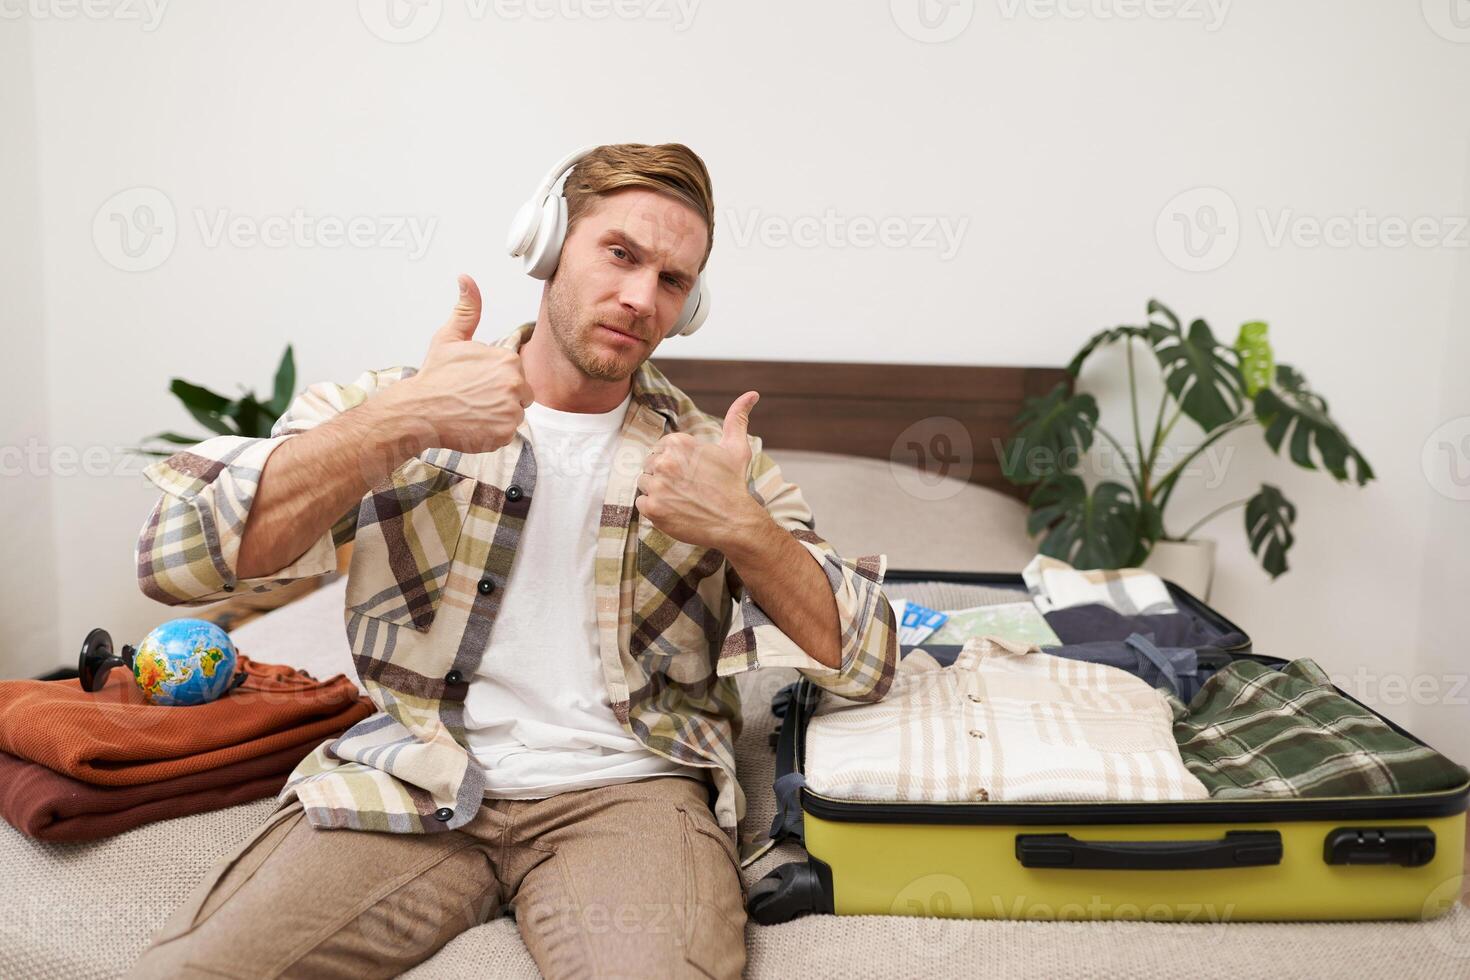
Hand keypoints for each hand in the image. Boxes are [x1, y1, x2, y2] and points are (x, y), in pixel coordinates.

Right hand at [385, 275, 534, 454]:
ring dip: (497, 415)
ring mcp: (511, 412)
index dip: (495, 379)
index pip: (515, 374)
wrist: (418, 411)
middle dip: (501, 397)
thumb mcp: (449, 338)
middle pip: (520, 395)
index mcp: (508, 361)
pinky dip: (492, 433)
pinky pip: (506, 434)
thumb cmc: (434, 377)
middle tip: (473, 397)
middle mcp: (515, 385)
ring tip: (472, 411)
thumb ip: (467, 310)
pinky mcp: (505, 434)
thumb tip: (466, 279)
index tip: (475, 382)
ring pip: (514, 414)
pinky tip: (473, 424)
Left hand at [635, 391, 766, 550]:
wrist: (734, 522)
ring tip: (680, 498)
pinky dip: (654, 508)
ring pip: (644, 483)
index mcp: (679, 443)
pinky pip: (640, 503)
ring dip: (658, 491)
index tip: (689, 473)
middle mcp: (665, 462)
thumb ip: (737, 418)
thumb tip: (752, 394)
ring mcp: (657, 486)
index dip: (674, 462)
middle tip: (686, 487)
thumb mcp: (737, 447)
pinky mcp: (652, 508)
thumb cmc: (734, 484)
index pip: (660, 449)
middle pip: (650, 465)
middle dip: (664, 475)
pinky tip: (674, 509)